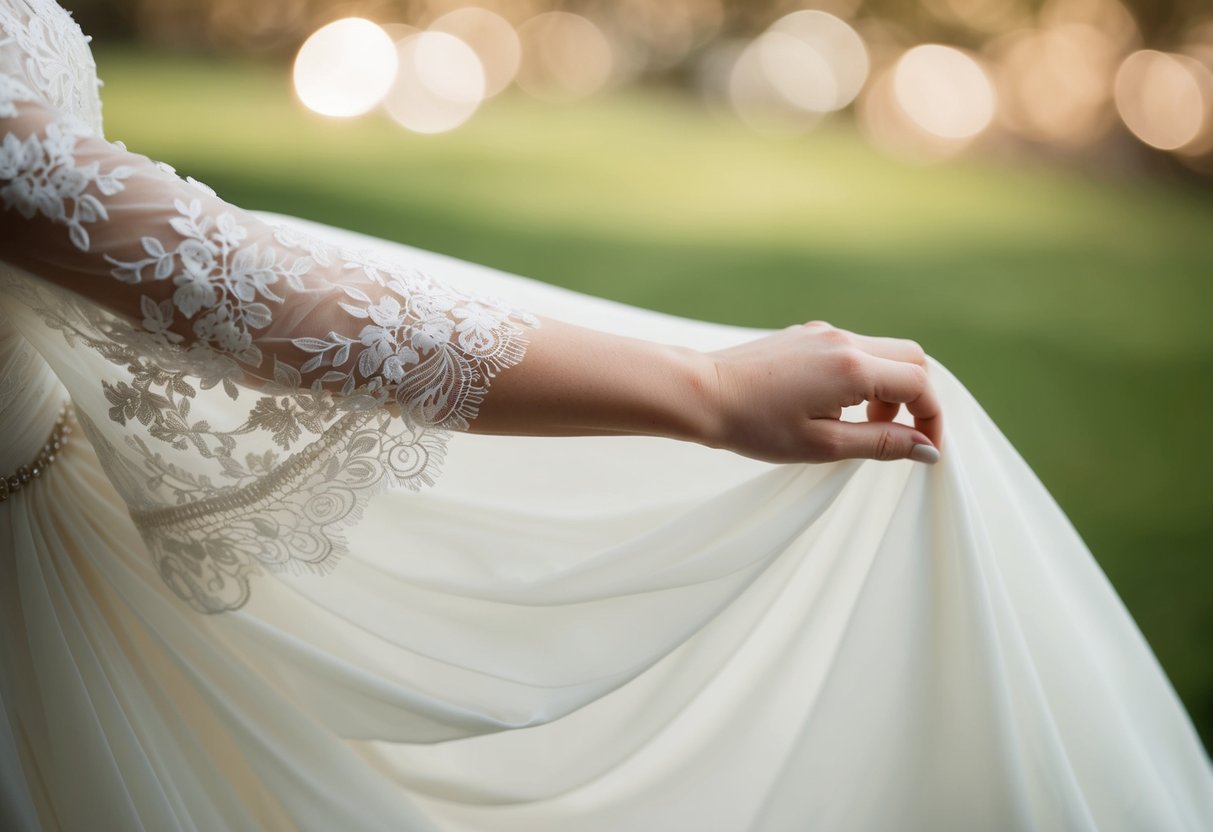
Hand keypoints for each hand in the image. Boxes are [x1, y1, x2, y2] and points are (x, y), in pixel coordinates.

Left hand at [700, 320, 942, 464]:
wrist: (700, 394)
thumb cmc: (754, 425)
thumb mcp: (822, 445)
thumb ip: (880, 443)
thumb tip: (926, 448)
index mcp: (851, 367)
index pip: (918, 384)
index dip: (932, 418)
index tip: (924, 449)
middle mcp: (842, 340)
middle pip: (910, 357)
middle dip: (914, 397)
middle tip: (891, 433)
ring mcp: (822, 333)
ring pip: (881, 351)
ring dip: (885, 388)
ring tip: (855, 424)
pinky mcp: (805, 335)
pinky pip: (852, 349)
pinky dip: (860, 377)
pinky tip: (829, 406)